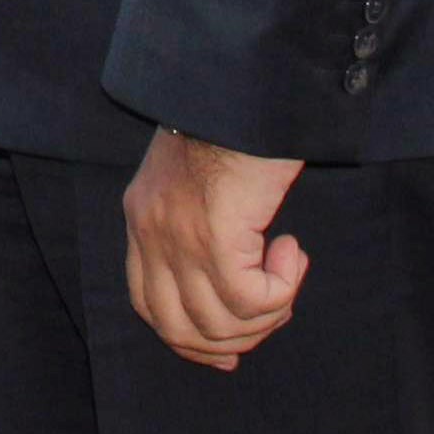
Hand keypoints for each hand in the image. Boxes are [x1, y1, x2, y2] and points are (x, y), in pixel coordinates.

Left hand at [122, 131, 309, 369]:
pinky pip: (249, 299)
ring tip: (288, 270)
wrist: (244, 83)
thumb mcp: (199, 177)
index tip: (228, 351)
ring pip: (218, 322)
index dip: (189, 339)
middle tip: (273, 313)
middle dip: (232, 340)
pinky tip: (291, 251)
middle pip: (177, 328)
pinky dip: (280, 289)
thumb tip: (230, 288)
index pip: (148, 306)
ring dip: (266, 313)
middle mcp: (151, 231)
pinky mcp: (215, 233)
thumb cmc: (236, 123)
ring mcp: (178, 234)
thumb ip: (200, 226)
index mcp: (142, 217)